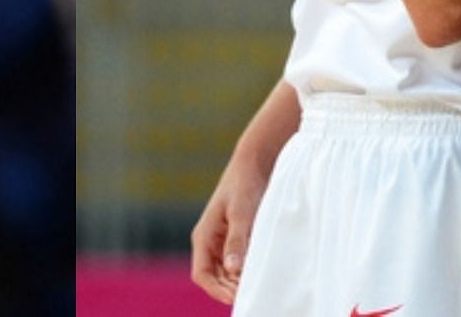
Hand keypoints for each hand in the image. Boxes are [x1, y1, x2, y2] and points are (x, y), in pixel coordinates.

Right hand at [190, 158, 269, 303]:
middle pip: (214, 277)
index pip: (201, 274)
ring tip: (256, 286)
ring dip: (237, 281)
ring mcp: (222, 240)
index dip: (216, 290)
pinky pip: (236, 262)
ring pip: (225, 272)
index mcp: (204, 236)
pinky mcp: (235, 237)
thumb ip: (237, 241)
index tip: (235, 297)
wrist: (254, 162)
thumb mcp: (242, 213)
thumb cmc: (245, 185)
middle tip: (251, 295)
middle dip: (228, 288)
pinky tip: (259, 273)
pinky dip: (245, 271)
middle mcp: (209, 241)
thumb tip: (233, 270)